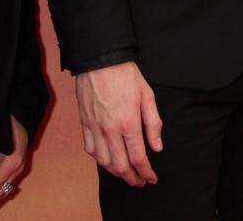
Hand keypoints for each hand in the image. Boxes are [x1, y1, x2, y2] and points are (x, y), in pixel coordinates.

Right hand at [74, 61, 161, 185]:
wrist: (100, 61)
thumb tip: (157, 147)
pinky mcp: (85, 125)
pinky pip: (91, 150)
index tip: (152, 178)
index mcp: (128, 123)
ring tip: (126, 174)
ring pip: (104, 162)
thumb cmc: (126, 76)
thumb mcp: (148, 96)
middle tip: (140, 182)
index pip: (138, 157)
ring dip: (116, 173)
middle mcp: (110, 130)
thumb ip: (153, 124)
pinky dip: (100, 160)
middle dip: (132, 178)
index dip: (146, 172)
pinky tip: (108, 160)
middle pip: (120, 165)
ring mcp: (95, 129)